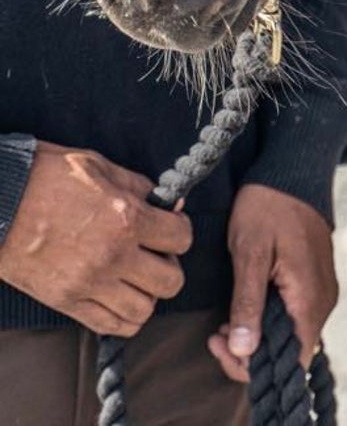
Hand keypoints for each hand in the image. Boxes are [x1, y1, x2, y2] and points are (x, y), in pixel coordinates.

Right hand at [0, 142, 189, 335]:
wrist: (1, 201)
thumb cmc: (50, 177)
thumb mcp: (103, 168)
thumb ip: (140, 187)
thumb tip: (168, 203)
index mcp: (126, 218)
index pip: (181, 238)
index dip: (180, 230)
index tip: (170, 226)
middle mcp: (113, 256)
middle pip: (171, 281)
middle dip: (170, 266)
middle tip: (156, 254)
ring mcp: (88, 284)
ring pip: (144, 311)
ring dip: (147, 294)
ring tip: (137, 277)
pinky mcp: (67, 302)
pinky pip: (111, 326)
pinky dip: (123, 317)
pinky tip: (120, 297)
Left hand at [208, 184, 336, 383]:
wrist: (293, 168)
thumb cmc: (268, 206)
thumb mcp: (250, 252)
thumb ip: (248, 303)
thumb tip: (244, 351)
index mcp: (310, 298)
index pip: (291, 361)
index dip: (254, 366)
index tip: (220, 344)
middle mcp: (323, 300)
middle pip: (291, 353)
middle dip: (250, 353)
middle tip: (216, 335)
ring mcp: (321, 290)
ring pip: (291, 335)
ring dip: (257, 337)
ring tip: (224, 324)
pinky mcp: (315, 282)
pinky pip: (294, 316)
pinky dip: (268, 320)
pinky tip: (243, 308)